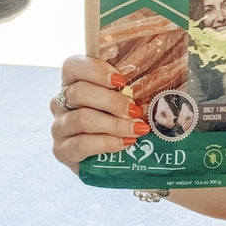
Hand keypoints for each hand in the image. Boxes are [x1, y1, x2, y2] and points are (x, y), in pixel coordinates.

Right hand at [50, 55, 149, 173]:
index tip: (122, 80)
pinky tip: (126, 143)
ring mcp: (59, 127)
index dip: (95, 70)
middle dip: (111, 101)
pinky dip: (106, 143)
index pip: (72, 65)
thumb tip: (165, 74)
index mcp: (74, 82)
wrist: (118, 159)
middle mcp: (61, 102)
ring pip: (81, 119)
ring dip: (113, 124)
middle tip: (135, 110)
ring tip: (137, 129)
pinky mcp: (61, 150)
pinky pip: (80, 144)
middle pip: (79, 92)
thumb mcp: (127, 98)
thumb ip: (132, 86)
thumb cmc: (124, 120)